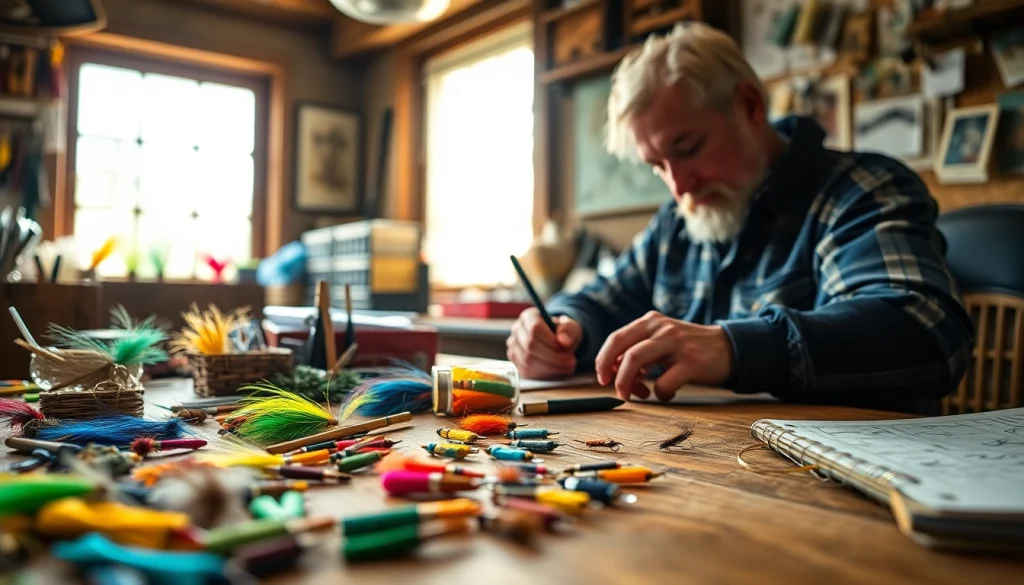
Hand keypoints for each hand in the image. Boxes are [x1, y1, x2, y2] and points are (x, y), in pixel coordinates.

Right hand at [506, 308, 581, 378]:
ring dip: (550, 367)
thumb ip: (569, 330)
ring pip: (528, 361)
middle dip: (553, 357)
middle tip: (571, 362)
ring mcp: (514, 348)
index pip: (534, 329)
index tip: (566, 348)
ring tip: (567, 367)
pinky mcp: (516, 363)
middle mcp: (517, 331)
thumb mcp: (570, 327)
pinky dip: (544, 374)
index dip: (551, 341)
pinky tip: (556, 370)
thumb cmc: (562, 332)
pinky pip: (527, 371)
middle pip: (530, 346)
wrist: (558, 342)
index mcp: (528, 317)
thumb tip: (564, 341)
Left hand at [595, 311, 734, 400]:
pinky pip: (663, 383)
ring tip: (635, 396)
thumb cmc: (688, 349)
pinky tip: (668, 393)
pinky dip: (660, 394)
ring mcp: (676, 343)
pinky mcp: (691, 362)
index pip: (616, 338)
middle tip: (614, 390)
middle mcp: (661, 327)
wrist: (728, 348)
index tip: (603, 378)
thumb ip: (639, 350)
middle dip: (611, 372)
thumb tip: (612, 372)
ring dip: (627, 383)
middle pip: (622, 347)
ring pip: (635, 360)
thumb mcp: (662, 341)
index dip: (603, 360)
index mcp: (651, 322)